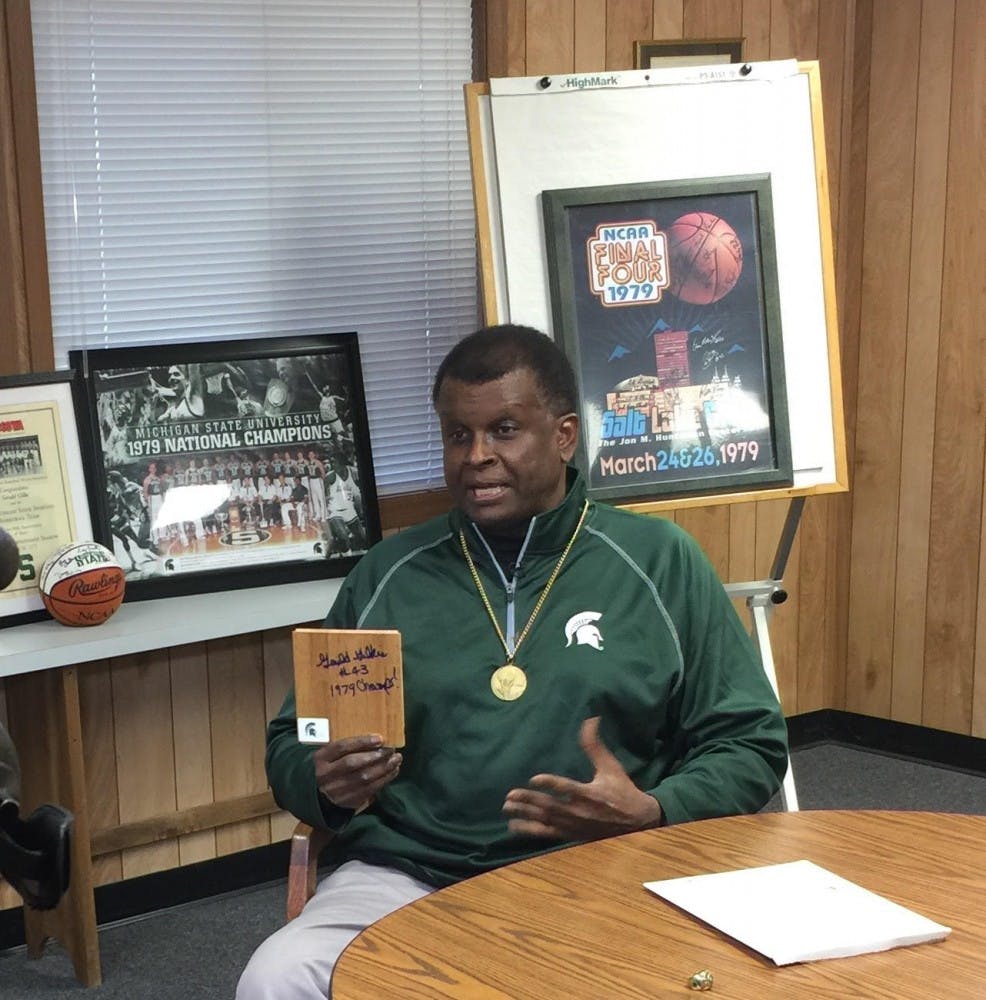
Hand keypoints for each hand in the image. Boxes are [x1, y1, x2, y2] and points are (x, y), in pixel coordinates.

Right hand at [313, 734, 401, 810]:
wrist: (315, 797)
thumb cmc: (326, 768)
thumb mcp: (327, 755)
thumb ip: (344, 748)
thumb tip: (373, 738)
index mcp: (321, 759)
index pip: (341, 747)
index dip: (361, 742)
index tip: (379, 738)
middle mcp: (326, 775)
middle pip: (353, 763)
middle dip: (375, 755)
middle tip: (391, 749)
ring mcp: (336, 790)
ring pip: (363, 778)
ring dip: (384, 768)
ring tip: (396, 759)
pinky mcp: (347, 802)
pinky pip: (369, 790)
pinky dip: (384, 780)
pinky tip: (393, 771)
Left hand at [502, 717, 661, 841]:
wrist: (638, 822)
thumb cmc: (622, 790)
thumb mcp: (611, 766)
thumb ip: (595, 746)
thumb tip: (591, 719)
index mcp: (590, 794)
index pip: (567, 789)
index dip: (550, 784)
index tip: (534, 778)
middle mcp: (580, 812)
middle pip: (550, 806)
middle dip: (529, 801)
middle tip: (510, 795)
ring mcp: (575, 826)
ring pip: (546, 820)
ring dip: (526, 814)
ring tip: (507, 808)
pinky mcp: (572, 835)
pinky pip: (548, 834)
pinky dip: (531, 831)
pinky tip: (515, 826)